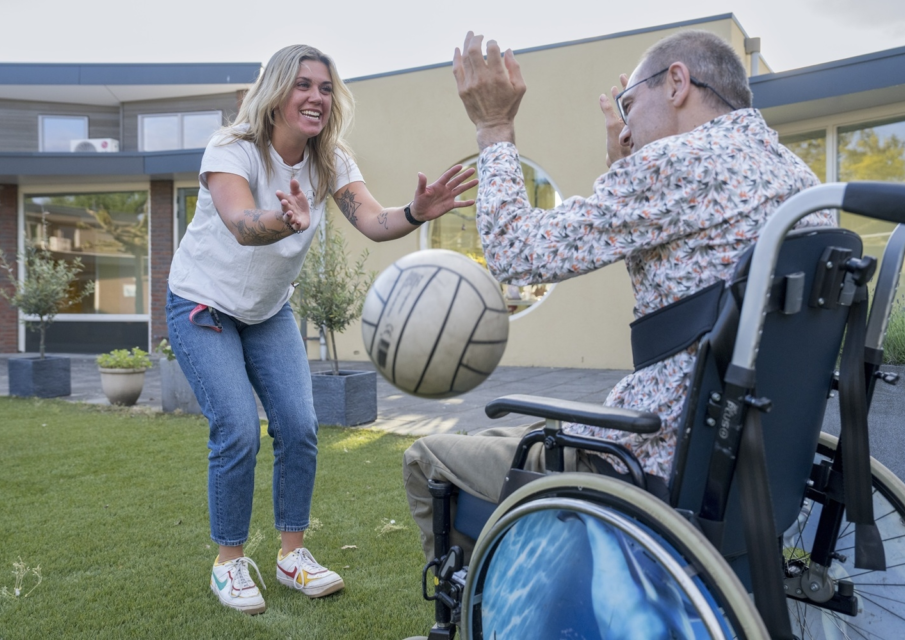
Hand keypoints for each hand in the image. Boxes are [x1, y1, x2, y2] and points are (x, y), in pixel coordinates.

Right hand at [276, 178, 310, 232]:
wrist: (303, 216)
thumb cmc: (298, 204)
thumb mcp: (298, 194)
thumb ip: (295, 188)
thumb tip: (293, 179)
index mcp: (287, 202)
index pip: (283, 198)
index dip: (281, 195)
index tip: (278, 192)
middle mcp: (288, 210)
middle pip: (284, 208)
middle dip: (284, 205)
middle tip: (283, 202)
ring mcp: (292, 218)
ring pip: (288, 218)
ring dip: (288, 216)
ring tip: (290, 212)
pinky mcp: (298, 225)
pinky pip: (296, 226)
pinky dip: (297, 224)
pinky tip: (298, 222)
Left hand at [409, 165, 477, 221]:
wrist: (420, 212)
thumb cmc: (419, 201)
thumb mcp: (420, 192)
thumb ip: (422, 183)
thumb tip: (420, 173)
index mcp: (438, 185)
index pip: (447, 176)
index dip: (453, 171)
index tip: (460, 166)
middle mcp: (445, 189)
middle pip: (456, 181)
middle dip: (464, 176)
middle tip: (473, 170)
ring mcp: (448, 197)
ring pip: (460, 190)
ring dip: (468, 186)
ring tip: (476, 181)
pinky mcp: (450, 205)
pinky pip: (459, 204)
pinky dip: (466, 203)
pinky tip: (473, 201)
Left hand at [453, 31, 525, 148]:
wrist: (493, 125)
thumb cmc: (509, 106)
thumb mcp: (520, 88)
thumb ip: (515, 67)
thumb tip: (507, 50)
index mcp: (498, 77)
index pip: (492, 50)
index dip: (493, 43)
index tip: (494, 44)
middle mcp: (482, 78)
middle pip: (475, 50)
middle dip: (477, 39)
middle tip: (479, 35)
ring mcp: (470, 84)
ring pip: (465, 57)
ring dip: (467, 44)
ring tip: (470, 36)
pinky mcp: (462, 90)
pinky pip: (457, 70)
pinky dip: (456, 58)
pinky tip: (458, 49)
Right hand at [600, 74, 630, 166]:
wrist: (619, 163)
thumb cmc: (619, 146)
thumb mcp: (612, 126)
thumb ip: (608, 111)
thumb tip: (602, 97)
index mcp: (633, 116)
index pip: (632, 97)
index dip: (628, 86)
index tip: (625, 76)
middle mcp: (632, 119)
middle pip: (630, 99)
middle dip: (625, 88)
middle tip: (622, 76)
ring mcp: (627, 125)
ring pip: (625, 106)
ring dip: (620, 97)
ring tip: (615, 88)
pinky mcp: (622, 132)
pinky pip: (620, 115)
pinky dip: (613, 108)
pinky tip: (608, 104)